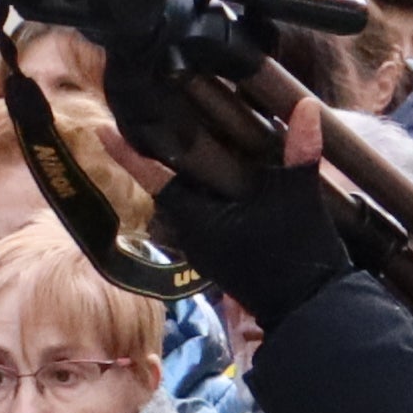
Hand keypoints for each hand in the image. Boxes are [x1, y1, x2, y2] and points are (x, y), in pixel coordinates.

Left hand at [149, 124, 369, 326]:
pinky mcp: (220, 253)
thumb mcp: (299, 196)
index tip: (101, 130)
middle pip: (168, 186)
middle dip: (160, 155)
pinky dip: (206, 190)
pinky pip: (204, 213)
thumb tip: (307, 104)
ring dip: (186, 173)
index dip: (129, 156)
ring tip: (183, 133)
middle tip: (151, 116)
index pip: (155, 180)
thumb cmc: (298, 253)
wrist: (311, 307)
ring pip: (188, 200)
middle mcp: (194, 234)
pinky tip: (220, 168)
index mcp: (200, 220)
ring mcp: (206, 247)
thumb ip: (300, 150)